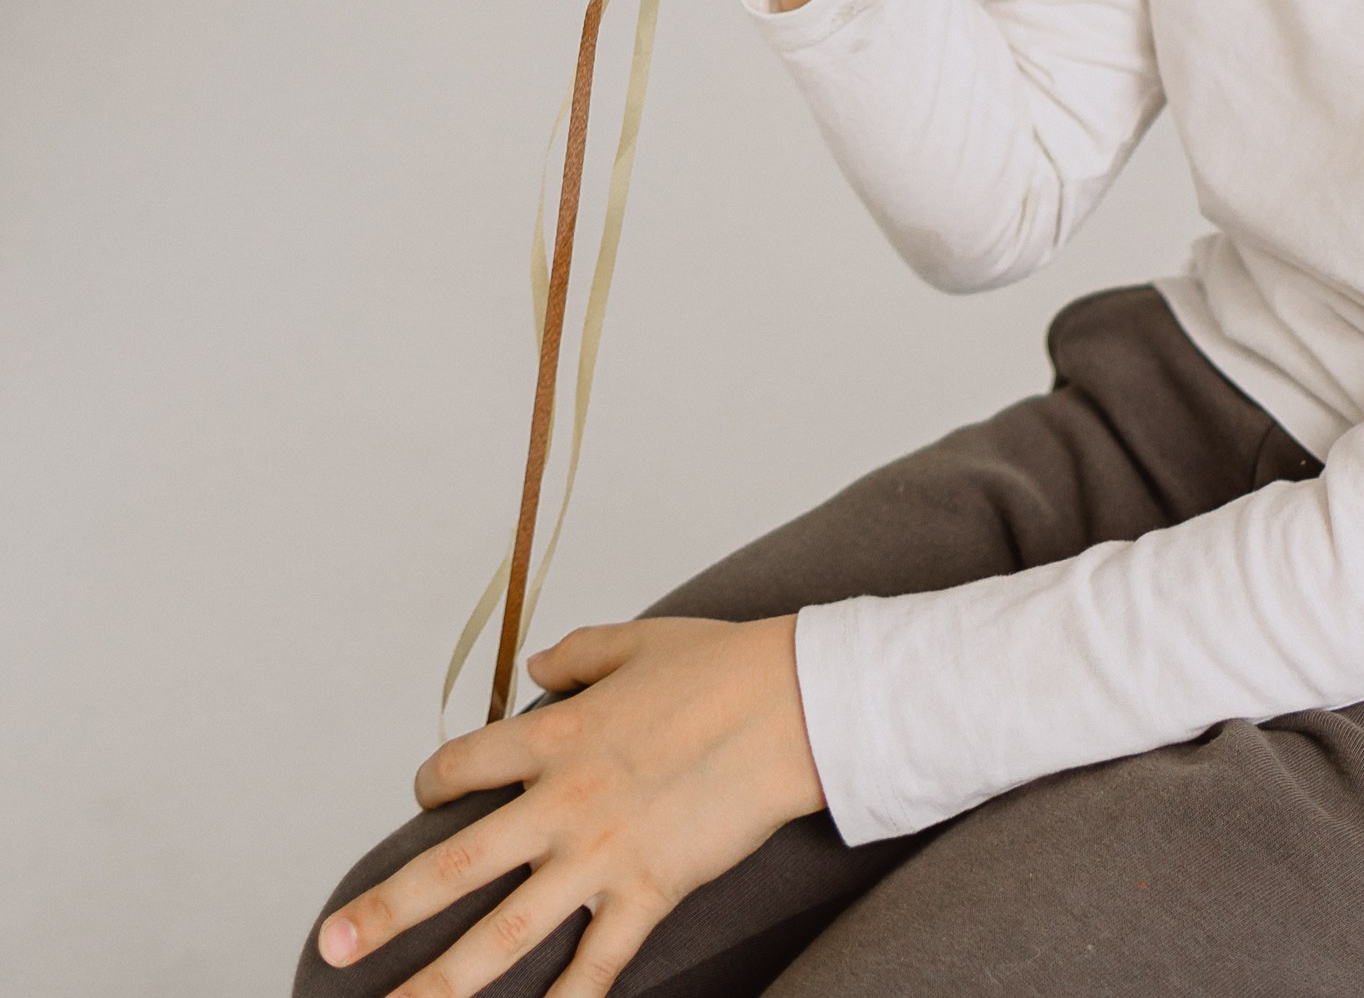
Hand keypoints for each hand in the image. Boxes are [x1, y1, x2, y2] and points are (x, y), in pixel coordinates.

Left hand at [316, 615, 821, 997]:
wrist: (792, 703)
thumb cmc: (723, 664)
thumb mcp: (638, 639)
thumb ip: (577, 654)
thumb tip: (537, 669)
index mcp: (556, 734)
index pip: (463, 766)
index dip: (433, 782)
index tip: (421, 797)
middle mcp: (562, 801)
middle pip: (453, 866)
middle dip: (386, 910)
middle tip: (332, 943)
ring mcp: (600, 856)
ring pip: (502, 935)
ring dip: (440, 982)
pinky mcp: (647, 893)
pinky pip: (593, 967)